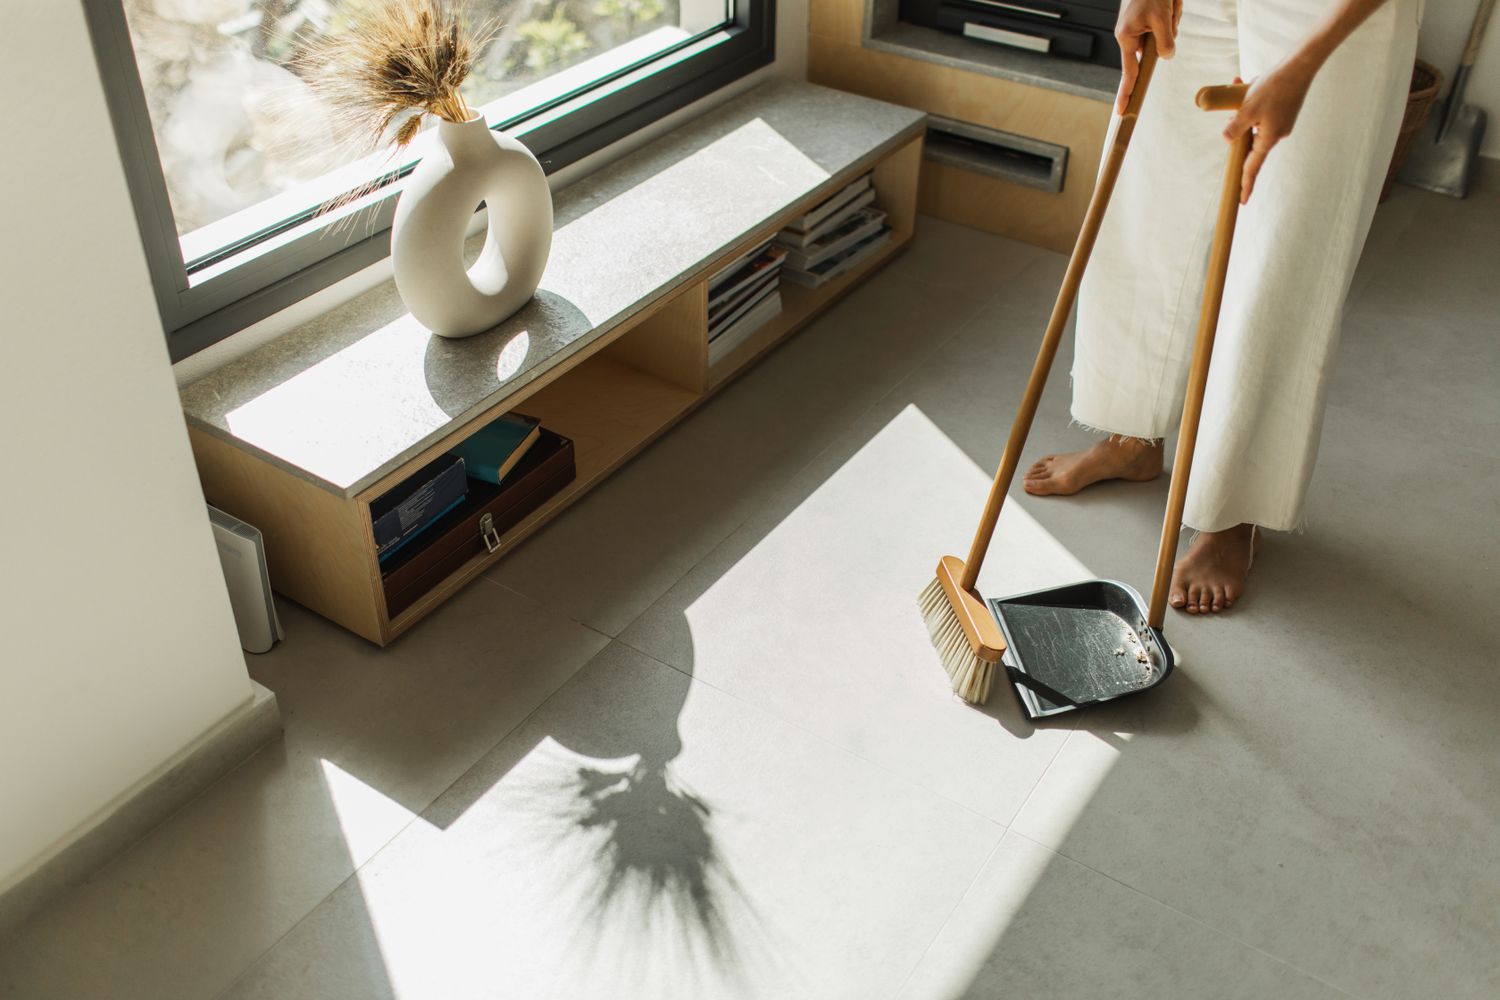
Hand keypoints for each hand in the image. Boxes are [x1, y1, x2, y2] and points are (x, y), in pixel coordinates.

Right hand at [1114, 0, 1181, 113]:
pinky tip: (1170, 4)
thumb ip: (1165, 41)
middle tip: (1168, 13)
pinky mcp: (1146, 20)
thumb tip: (1166, 57)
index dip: (1127, 93)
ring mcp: (1137, 28)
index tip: (1122, 112)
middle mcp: (1129, 35)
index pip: (1129, 73)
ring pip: (1162, 37)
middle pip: (1153, 51)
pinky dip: (1171, 15)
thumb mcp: (1162, 17)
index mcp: (1127, 38)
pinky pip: (1164, 26)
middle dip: (1167, 33)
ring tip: (1169, 5)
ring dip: (1171, 21)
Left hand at [1223, 60, 1315, 202]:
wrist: (1301, 64)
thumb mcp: (1247, 109)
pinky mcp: (1284, 109)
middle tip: (1235, 107)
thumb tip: (1226, 139)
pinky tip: (1249, 83)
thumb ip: (1234, 127)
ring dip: (1244, 107)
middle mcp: (1277, 133)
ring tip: (1241, 87)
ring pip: (1254, 120)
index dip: (1245, 184)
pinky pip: (1262, 110)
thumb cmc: (1274, 87)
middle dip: (1238, 126)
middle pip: (1249, 140)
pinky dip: (1252, 99)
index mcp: (1269, 138)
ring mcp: (1282, 121)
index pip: (1253, 167)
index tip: (1242, 201)